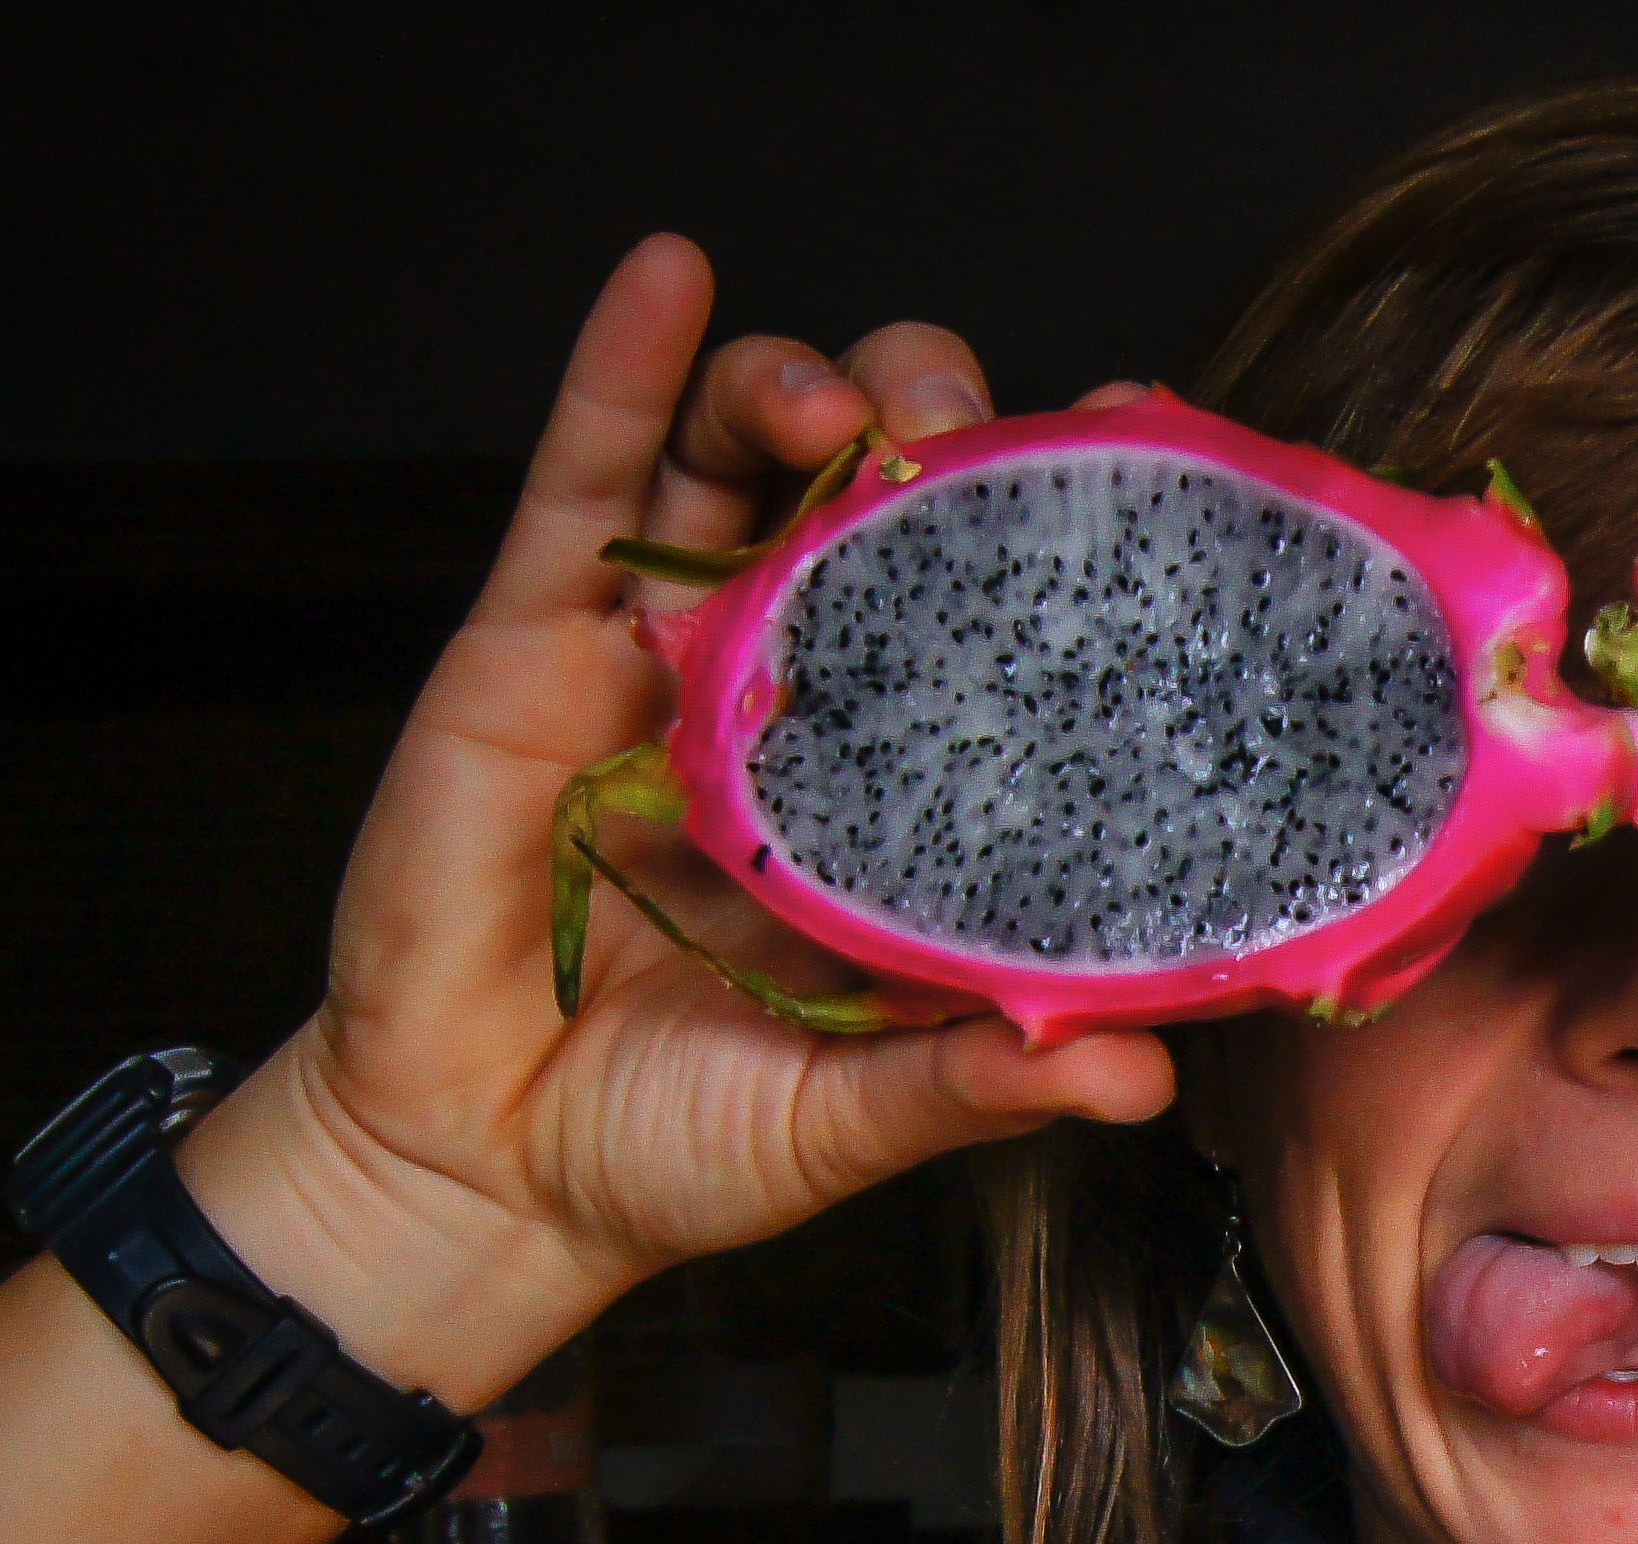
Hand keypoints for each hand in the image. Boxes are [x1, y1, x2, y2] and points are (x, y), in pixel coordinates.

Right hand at [178, 236, 1174, 1405]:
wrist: (481, 1174)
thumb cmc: (679, 1141)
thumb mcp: (854, 1121)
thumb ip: (978, 1083)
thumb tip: (1137, 1075)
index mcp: (910, 793)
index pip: (1018, 621)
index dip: (1086, 532)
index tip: (1156, 460)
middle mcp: (807, 699)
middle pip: (896, 505)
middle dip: (948, 432)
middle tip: (979, 445)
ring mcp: (672, 659)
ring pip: (750, 460)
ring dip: (811, 388)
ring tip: (850, 405)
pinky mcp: (533, 643)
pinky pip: (586, 480)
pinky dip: (628, 362)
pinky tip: (673, 274)